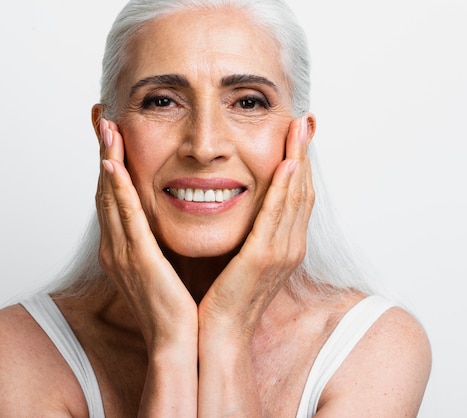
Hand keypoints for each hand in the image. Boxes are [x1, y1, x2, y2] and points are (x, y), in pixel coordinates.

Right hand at [96, 118, 197, 350]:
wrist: (178, 342)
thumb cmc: (175, 306)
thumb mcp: (165, 266)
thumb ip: (161, 241)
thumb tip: (172, 218)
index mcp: (126, 247)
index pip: (116, 196)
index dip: (111, 163)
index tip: (113, 134)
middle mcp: (118, 246)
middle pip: (107, 190)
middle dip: (103, 152)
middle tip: (101, 117)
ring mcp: (125, 252)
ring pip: (112, 197)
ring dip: (107, 160)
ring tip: (106, 127)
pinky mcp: (139, 259)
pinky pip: (126, 218)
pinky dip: (118, 190)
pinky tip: (114, 166)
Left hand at [198, 115, 314, 340]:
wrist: (219, 333)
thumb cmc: (224, 297)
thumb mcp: (242, 259)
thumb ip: (249, 233)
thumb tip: (244, 209)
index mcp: (285, 245)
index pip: (298, 196)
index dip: (301, 164)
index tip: (298, 135)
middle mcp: (291, 246)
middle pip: (303, 190)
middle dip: (305, 154)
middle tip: (305, 121)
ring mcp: (282, 252)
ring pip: (295, 197)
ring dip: (299, 160)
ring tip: (298, 129)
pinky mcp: (265, 257)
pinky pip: (277, 215)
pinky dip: (284, 187)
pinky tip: (288, 163)